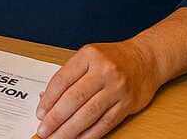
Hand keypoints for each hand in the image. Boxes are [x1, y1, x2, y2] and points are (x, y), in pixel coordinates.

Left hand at [35, 40, 161, 138]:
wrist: (147, 59)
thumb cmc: (114, 58)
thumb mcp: (89, 57)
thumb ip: (69, 76)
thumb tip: (45, 99)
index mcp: (89, 55)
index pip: (63, 80)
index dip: (48, 100)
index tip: (40, 113)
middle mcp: (104, 71)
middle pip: (74, 99)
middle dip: (56, 118)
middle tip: (44, 130)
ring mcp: (117, 88)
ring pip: (88, 114)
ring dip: (69, 130)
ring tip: (56, 138)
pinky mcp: (127, 104)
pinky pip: (105, 123)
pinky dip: (89, 134)